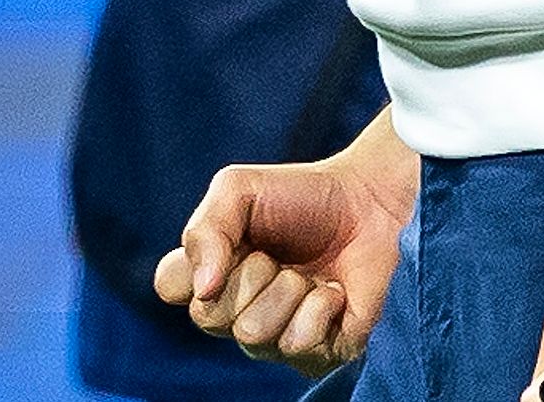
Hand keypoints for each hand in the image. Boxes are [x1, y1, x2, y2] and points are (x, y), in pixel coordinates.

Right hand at [154, 147, 411, 369]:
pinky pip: (296, 345)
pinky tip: (334, 293)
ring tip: (308, 273)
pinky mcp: (318, 355)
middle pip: (208, 316)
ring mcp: (276, 337)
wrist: (373, 205)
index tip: (229, 242)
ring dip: (285, 291)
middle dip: (248, 274)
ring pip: (250, 335)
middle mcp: (237, 310)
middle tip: (277, 253)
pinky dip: (318, 308)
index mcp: (211, 271)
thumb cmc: (304, 196)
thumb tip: (201, 291)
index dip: (193, 269)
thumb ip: (205, 231)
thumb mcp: (239, 189)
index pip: (170, 287)